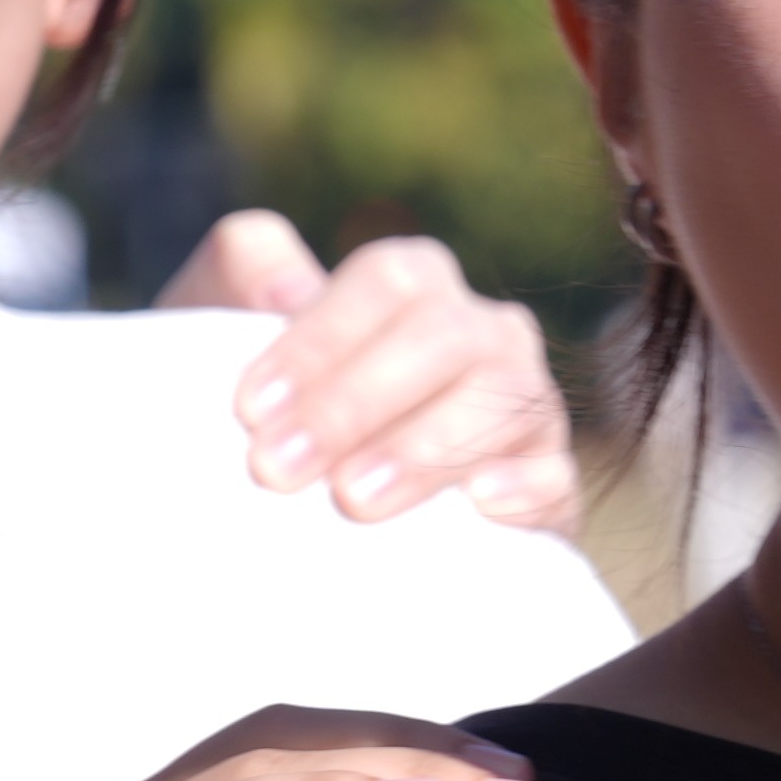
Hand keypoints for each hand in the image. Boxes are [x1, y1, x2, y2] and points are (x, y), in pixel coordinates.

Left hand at [160, 209, 580, 531]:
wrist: (296, 510)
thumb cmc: (264, 407)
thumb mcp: (222, 326)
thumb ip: (239, 270)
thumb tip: (284, 290)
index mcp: (415, 285)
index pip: (388, 282)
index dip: (319, 339)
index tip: (249, 410)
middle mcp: (482, 335)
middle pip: (445, 338)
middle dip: (354, 403)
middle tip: (278, 469)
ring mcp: (525, 409)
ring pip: (506, 401)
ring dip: (426, 447)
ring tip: (353, 498)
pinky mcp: (547, 491)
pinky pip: (558, 477)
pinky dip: (526, 486)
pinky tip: (479, 506)